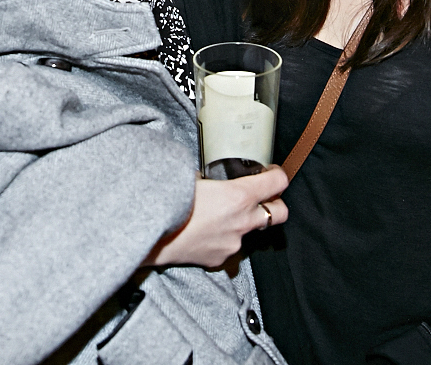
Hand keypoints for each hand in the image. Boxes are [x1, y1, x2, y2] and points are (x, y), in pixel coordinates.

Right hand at [148, 165, 288, 268]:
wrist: (150, 232)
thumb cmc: (169, 199)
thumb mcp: (190, 176)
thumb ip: (206, 176)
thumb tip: (206, 175)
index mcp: (239, 196)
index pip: (278, 182)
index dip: (277, 174)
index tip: (270, 172)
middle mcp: (242, 221)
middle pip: (280, 213)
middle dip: (275, 203)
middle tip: (260, 197)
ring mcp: (233, 243)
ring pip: (251, 230)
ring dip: (242, 221)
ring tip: (219, 215)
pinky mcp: (220, 259)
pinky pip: (229, 246)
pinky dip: (222, 238)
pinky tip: (203, 232)